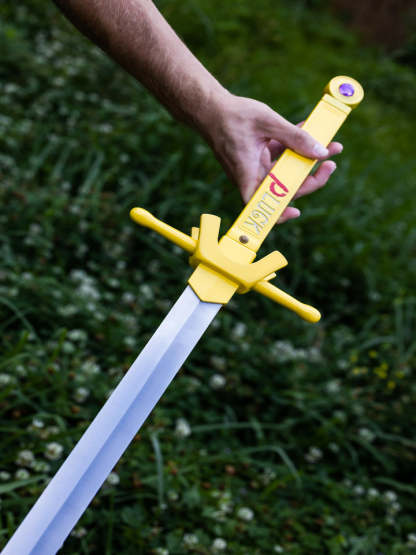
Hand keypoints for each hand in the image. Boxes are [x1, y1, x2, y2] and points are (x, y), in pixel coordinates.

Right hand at [206, 93, 342, 222]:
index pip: (261, 204)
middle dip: (310, 178)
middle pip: (283, 188)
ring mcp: (255, 168)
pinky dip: (294, 148)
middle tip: (330, 163)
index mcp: (247, 173)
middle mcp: (251, 176)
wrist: (210, 107)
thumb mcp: (268, 122)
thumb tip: (321, 152)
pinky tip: (309, 132)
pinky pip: (280, 158)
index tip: (295, 211)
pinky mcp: (258, 158)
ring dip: (307, 160)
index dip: (278, 213)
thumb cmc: (231, 115)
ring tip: (331, 146)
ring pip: (285, 172)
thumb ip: (295, 137)